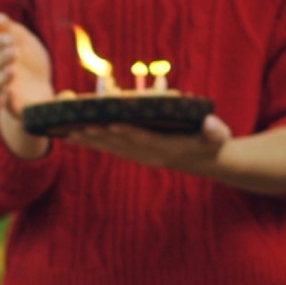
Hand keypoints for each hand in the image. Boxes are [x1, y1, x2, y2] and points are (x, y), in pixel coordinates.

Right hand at [0, 11, 54, 159]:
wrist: (39, 94)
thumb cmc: (31, 65)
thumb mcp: (25, 43)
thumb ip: (11, 29)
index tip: (10, 36)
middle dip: (1, 55)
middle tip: (13, 49)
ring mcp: (2, 88)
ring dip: (3, 74)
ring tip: (12, 69)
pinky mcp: (11, 105)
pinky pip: (4, 102)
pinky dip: (5, 97)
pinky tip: (10, 91)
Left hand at [64, 111, 234, 176]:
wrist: (204, 160)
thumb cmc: (211, 142)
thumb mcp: (218, 135)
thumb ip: (215, 131)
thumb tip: (211, 125)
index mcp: (167, 147)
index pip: (144, 139)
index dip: (128, 132)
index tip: (112, 124)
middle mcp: (148, 154)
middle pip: (121, 143)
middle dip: (100, 135)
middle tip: (79, 127)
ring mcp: (139, 155)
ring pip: (111, 147)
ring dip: (90, 140)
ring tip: (68, 133)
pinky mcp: (133, 153)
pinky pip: (109, 147)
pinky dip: (92, 142)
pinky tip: (73, 136)